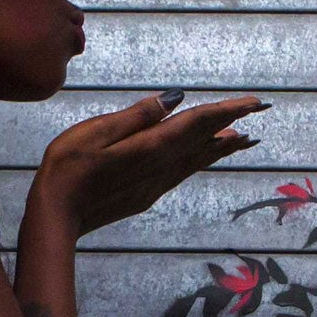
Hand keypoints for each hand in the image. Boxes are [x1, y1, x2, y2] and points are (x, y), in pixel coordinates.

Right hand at [28, 91, 268, 238]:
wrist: (56, 217)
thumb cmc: (67, 169)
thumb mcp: (96, 133)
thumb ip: (137, 117)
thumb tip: (174, 99)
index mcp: (150, 148)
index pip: (197, 123)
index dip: (227, 110)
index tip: (254, 102)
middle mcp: (160, 167)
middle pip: (204, 142)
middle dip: (233, 124)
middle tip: (260, 111)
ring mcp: (155, 184)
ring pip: (197, 159)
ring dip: (221, 146)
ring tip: (243, 137)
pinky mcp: (147, 194)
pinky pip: (184, 171)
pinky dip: (202, 159)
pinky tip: (204, 157)